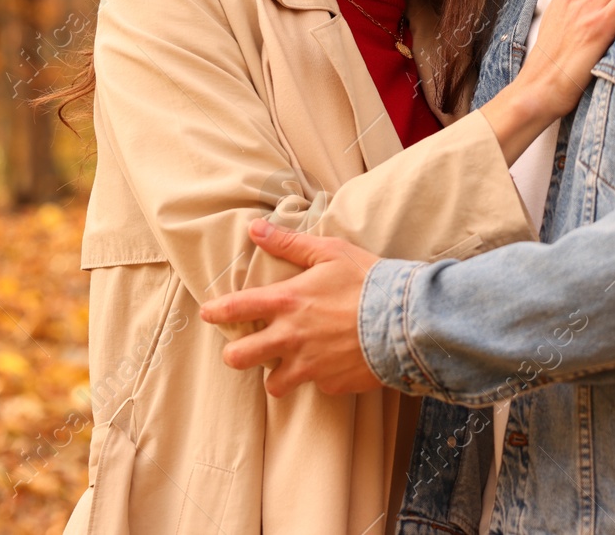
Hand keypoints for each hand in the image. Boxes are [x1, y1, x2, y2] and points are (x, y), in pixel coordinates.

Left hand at [199, 219, 383, 396]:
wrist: (405, 321)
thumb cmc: (368, 281)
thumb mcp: (330, 252)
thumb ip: (289, 243)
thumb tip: (256, 228)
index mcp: (287, 302)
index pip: (236, 309)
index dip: (216, 312)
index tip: (209, 313)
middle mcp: (290, 337)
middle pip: (239, 358)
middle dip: (236, 355)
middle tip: (245, 348)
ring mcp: (309, 365)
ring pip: (273, 384)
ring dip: (278, 374)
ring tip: (290, 362)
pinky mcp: (330, 384)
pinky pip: (315, 385)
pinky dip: (319, 376)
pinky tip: (334, 362)